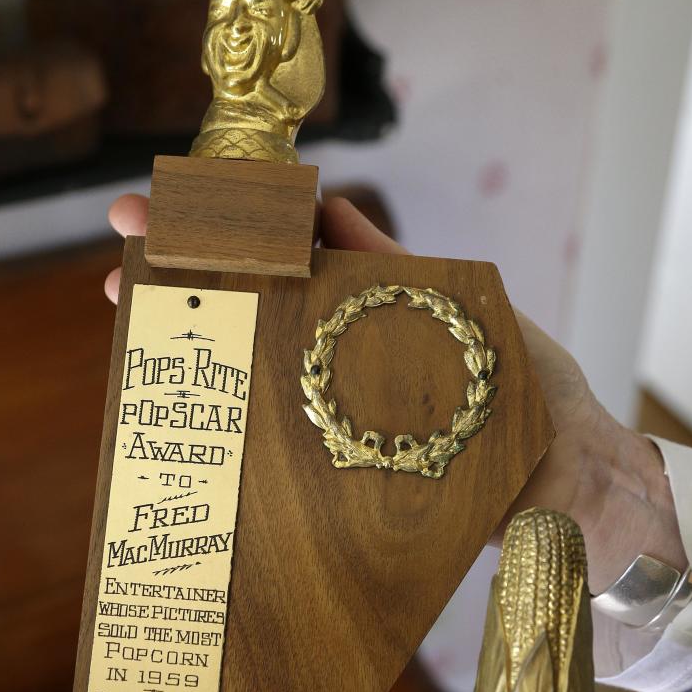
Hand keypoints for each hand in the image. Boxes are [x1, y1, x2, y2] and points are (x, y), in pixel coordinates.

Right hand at [104, 193, 685, 593]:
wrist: (568, 489)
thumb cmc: (528, 394)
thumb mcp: (462, 312)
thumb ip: (391, 269)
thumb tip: (325, 203)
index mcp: (368, 316)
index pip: (286, 260)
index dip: (229, 231)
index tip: (174, 204)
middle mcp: (338, 365)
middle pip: (251, 308)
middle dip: (188, 273)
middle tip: (124, 247)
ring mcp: (331, 416)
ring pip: (249, 368)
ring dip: (191, 336)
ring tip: (132, 306)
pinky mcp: (333, 468)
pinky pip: (270, 438)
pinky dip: (223, 421)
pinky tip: (178, 402)